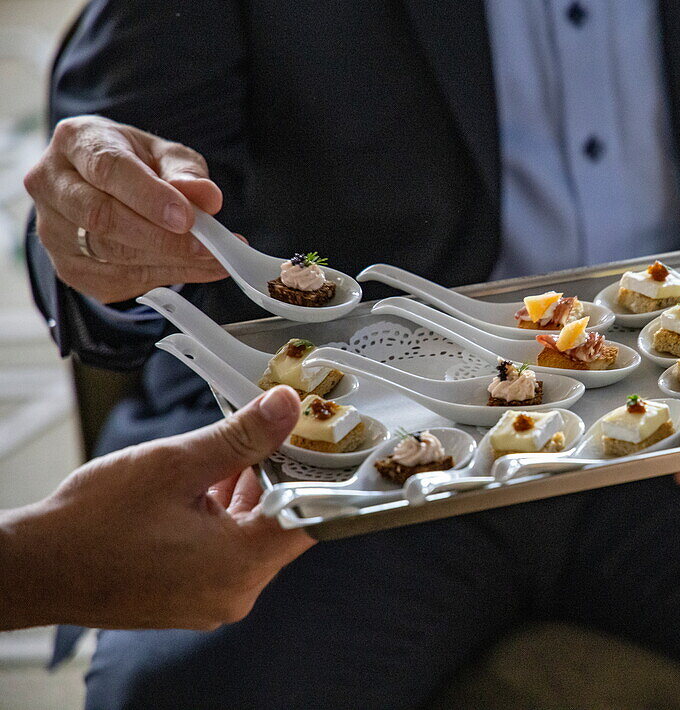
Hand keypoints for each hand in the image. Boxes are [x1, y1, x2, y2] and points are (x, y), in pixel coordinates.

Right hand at [0, 386, 314, 630]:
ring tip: (235, 447)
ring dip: (247, 491)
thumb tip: (287, 406)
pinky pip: (225, 550)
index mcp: (241, 565)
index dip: (320, 475)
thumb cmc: (92, 523)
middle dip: (276, 475)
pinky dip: (223, 515)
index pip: (311, 517)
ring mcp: (212, 598)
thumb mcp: (176, 464)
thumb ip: (241, 436)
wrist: (33, 568)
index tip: (321, 440)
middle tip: (274, 429)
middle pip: (282, 524)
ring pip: (252, 534)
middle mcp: (235, 591)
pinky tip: (209, 478)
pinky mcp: (191, 595)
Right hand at [23, 115, 230, 302]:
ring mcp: (53, 230)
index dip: (149, 196)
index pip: (108, 169)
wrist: (102, 187)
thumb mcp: (165, 154)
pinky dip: (165, 276)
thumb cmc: (136, 164)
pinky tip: (196, 268)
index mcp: (76, 141)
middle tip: (208, 246)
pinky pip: (119, 279)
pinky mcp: (68, 267)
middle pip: (102, 217)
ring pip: (110, 254)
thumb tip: (206, 197)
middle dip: (161, 237)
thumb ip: (185, 172)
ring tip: (214, 258)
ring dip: (169, 261)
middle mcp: (51, 184)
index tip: (187, 216)